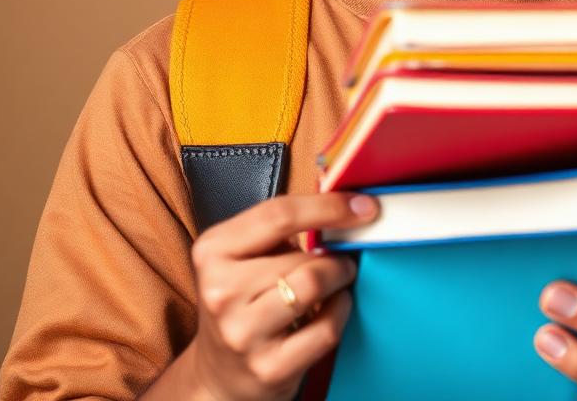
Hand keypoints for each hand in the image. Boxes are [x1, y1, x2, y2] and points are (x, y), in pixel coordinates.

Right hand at [186, 192, 378, 400]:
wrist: (219, 374)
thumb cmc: (242, 300)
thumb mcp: (243, 255)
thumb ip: (282, 226)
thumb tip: (344, 202)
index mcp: (213, 250)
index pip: (279, 215)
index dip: (328, 206)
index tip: (364, 206)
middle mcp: (220, 292)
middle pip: (303, 257)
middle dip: (334, 255)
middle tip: (341, 258)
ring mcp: (242, 333)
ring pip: (314, 286)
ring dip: (340, 277)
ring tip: (339, 278)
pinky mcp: (268, 368)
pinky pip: (326, 328)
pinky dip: (341, 311)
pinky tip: (334, 306)